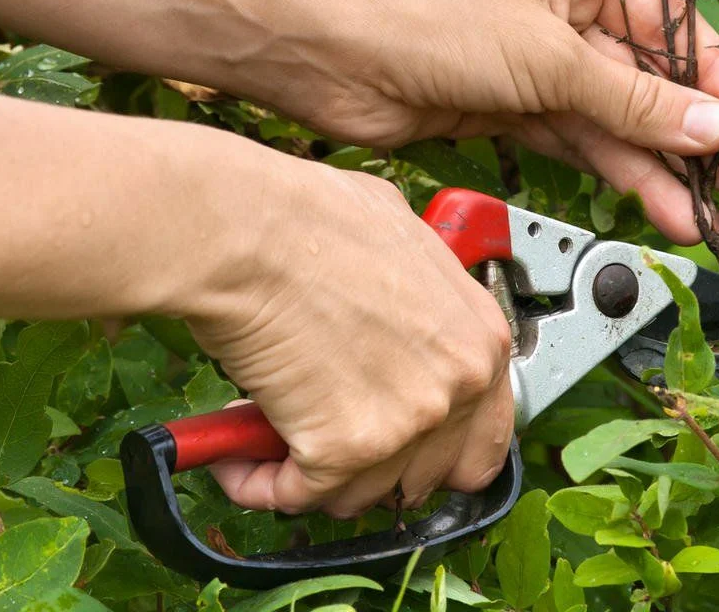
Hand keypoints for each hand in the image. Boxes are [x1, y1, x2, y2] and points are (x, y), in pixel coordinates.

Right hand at [188, 156, 512, 516]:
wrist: (247, 232)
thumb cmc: (310, 221)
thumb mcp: (403, 245)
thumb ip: (423, 301)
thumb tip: (405, 319)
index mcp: (481, 339)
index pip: (484, 439)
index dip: (433, 449)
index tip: (395, 446)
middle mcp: (459, 385)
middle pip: (424, 475)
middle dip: (373, 466)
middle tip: (327, 437)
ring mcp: (408, 422)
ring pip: (361, 493)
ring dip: (312, 475)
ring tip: (271, 435)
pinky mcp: (347, 449)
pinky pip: (297, 495)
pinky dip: (258, 483)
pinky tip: (234, 453)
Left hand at [288, 0, 718, 243]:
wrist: (333, 59)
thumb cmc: (429, 21)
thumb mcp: (551, 60)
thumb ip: (634, 102)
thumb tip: (714, 127)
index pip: (667, 22)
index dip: (711, 76)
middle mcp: (561, 8)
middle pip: (644, 76)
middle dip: (687, 131)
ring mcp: (536, 61)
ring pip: (613, 117)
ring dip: (655, 164)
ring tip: (697, 211)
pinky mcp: (512, 105)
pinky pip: (579, 139)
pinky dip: (613, 171)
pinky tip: (652, 201)